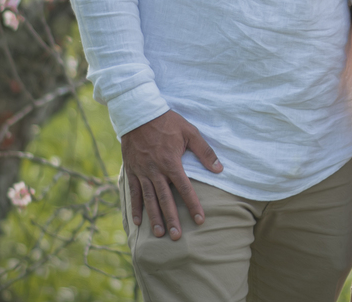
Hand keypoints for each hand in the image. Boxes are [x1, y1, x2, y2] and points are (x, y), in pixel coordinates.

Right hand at [121, 110, 222, 239]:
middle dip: (172, 219)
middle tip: (177, 237)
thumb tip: (220, 169)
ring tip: (159, 234)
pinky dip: (135, 207)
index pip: (185, 188)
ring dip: (154, 218)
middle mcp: (155, 171)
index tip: (200, 220)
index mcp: (171, 162)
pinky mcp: (131, 170)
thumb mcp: (190, 132)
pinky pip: (133, 192)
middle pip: (165, 199)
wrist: (139, 113)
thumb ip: (205, 152)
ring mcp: (142, 172)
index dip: (193, 205)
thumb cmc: (168, 122)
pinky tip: (138, 222)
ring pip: (148, 200)